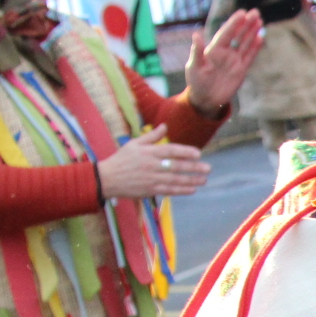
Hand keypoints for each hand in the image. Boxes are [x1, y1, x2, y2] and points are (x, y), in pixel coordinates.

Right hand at [96, 127, 211, 200]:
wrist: (107, 178)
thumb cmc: (122, 159)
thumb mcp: (134, 144)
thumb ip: (152, 136)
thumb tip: (165, 126)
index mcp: (148, 152)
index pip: (170, 150)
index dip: (185, 151)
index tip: (198, 153)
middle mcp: (151, 165)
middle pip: (176, 166)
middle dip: (193, 167)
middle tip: (208, 168)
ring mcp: (151, 178)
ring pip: (175, 180)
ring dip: (191, 180)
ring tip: (204, 180)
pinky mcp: (150, 190)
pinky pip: (169, 190)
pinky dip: (181, 190)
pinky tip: (192, 189)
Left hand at [186, 10, 263, 113]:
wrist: (206, 98)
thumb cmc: (196, 81)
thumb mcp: (194, 66)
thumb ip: (197, 51)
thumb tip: (196, 34)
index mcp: (214, 49)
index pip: (226, 33)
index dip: (234, 23)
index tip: (242, 13)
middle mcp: (225, 52)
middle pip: (238, 35)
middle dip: (246, 24)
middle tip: (255, 12)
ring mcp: (234, 60)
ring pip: (245, 43)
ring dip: (252, 32)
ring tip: (260, 21)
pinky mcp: (241, 69)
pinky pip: (249, 56)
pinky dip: (255, 47)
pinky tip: (261, 38)